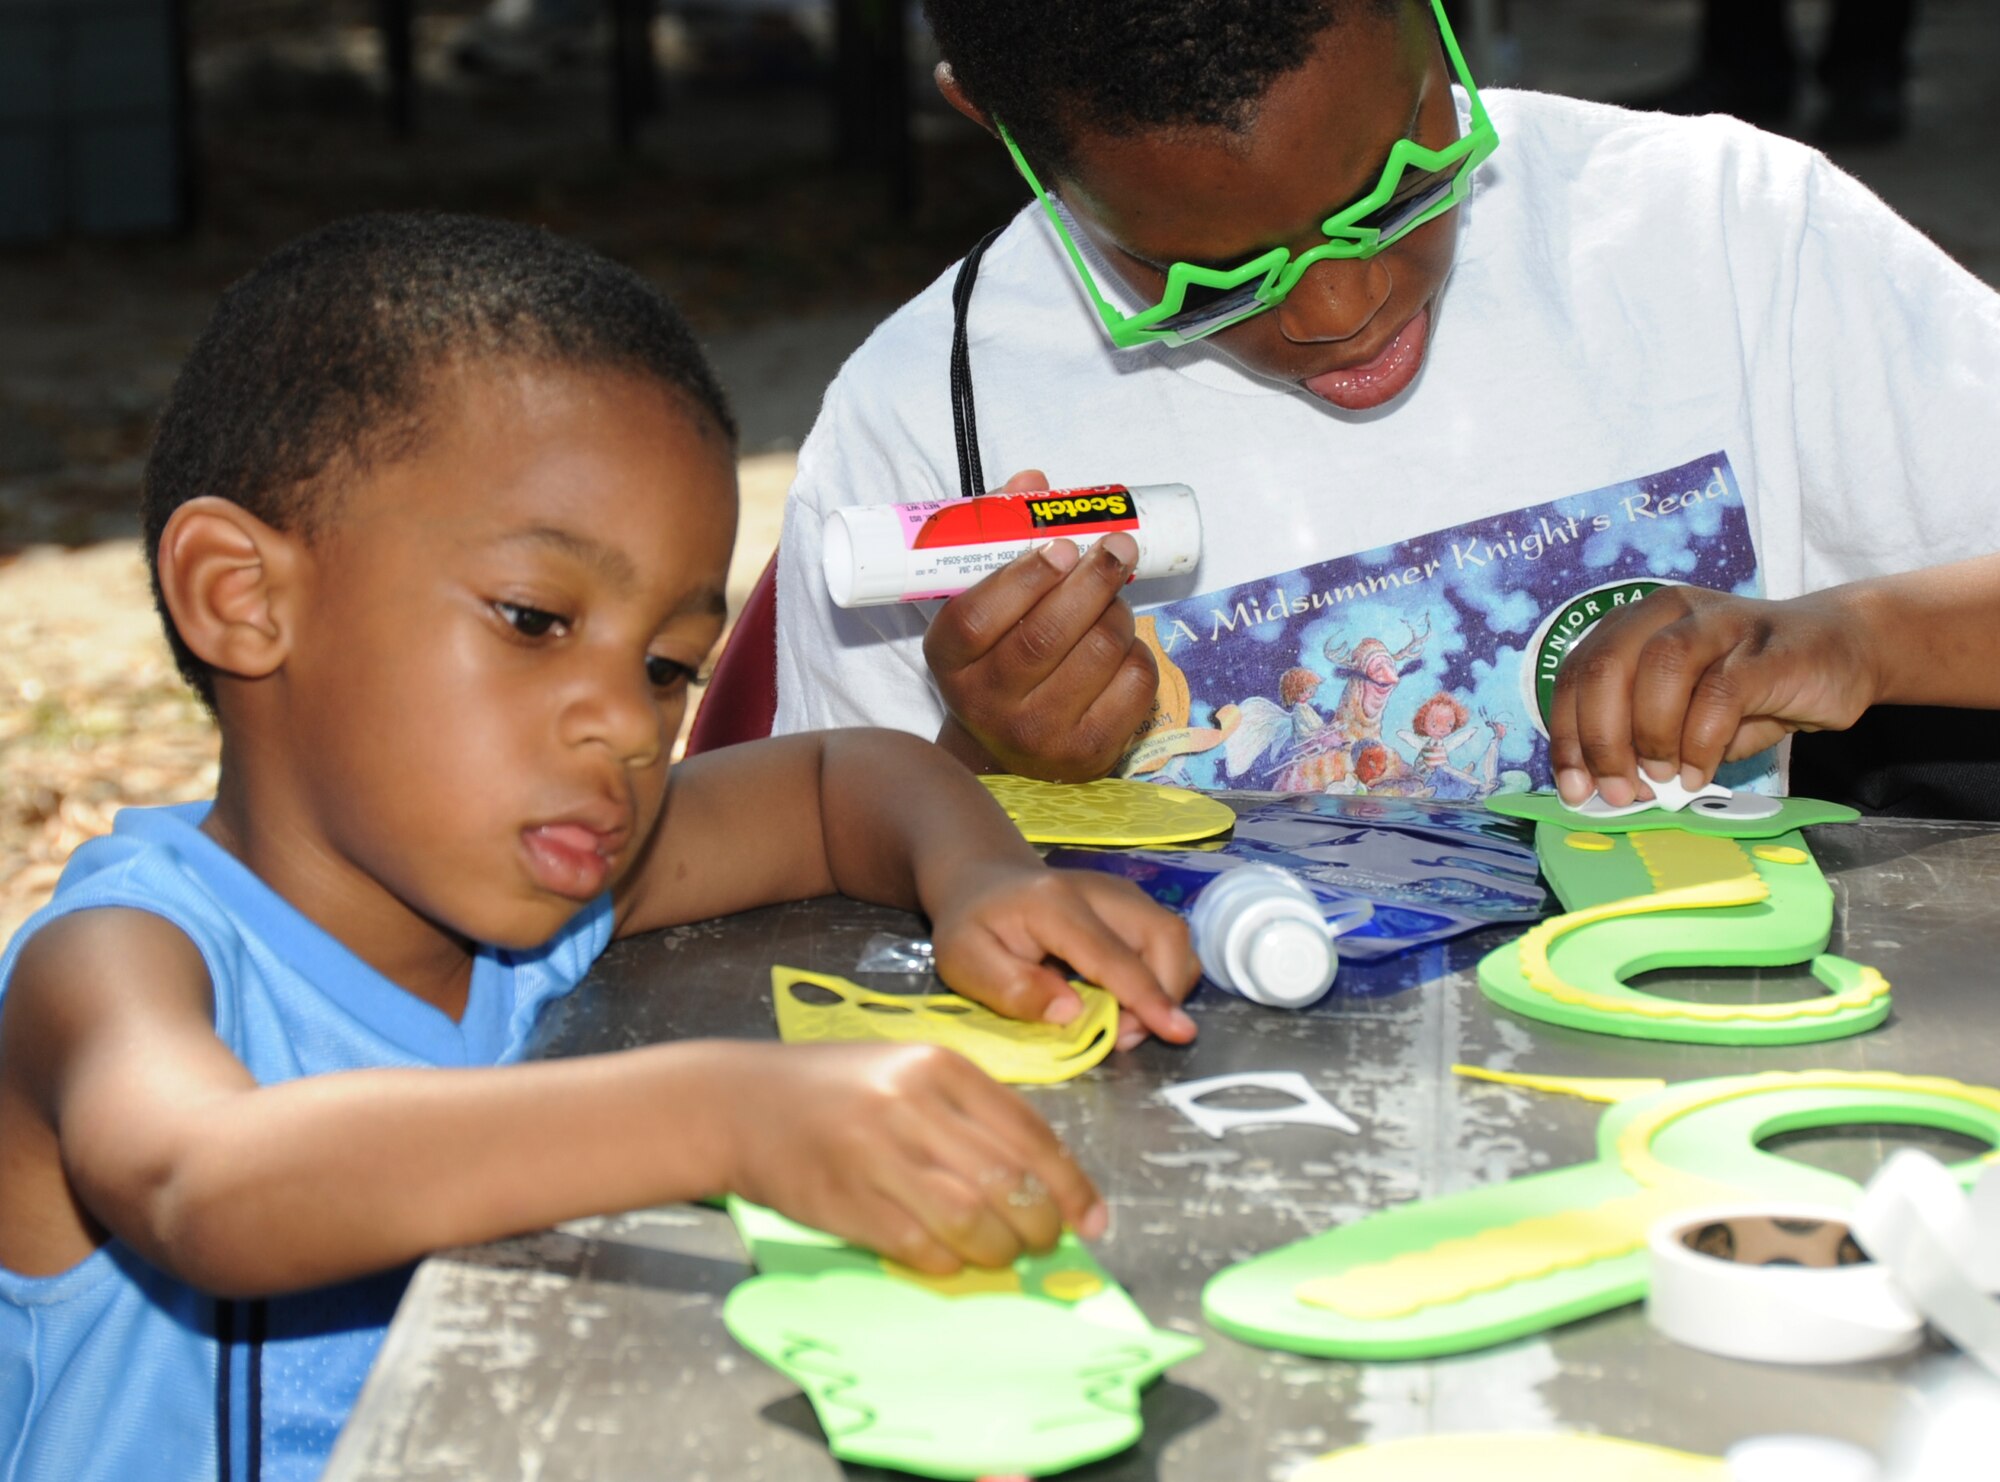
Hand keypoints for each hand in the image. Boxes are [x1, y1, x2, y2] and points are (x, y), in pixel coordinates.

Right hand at [719, 1041, 1105, 1273]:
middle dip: (1040, 1226)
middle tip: (1043, 1244)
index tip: (1091, 1219)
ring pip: (971, 1220)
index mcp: (940, 1066)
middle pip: (1008, 1182)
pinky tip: (950, 1260)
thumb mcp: (909, 1072)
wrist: (739, 1103)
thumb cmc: (835, 1089)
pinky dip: (948, 1263)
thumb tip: (1039, 1182)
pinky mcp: (847, 1200)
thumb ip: (970, 1116)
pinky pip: (920, 1246)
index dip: (1070, 1185)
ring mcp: (878, 1154)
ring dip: (998, 1251)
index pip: (1030, 1133)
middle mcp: (913, 1105)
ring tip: (1001, 1256)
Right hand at [924, 469, 1158, 780]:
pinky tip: (1121, 646)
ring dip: (1117, 611)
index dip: (1023, 576)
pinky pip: (1134, 682)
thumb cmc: (998, 663)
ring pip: (1099, 651)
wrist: (1010, 757)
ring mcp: (1042, 733)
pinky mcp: (1091, 753)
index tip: (1060, 545)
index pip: (977, 618)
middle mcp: (989, 704)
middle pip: (1047, 634)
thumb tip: (1034, 483)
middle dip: (1091, 580)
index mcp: (951, 663)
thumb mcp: (982, 611)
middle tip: (1116, 546)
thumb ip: (1002, 542)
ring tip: (1112, 599)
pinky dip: (1138, 651)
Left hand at [929, 858, 1198, 1050]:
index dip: (1147, 996)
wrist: (984, 883)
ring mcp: (1122, 893)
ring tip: (1122, 1022)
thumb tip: (1072, 1013)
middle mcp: (1099, 890)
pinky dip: (1159, 978)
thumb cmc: (972, 926)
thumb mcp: (966, 962)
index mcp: (1054, 905)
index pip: (1113, 954)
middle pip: (1163, 935)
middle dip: (1163, 994)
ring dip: (1165, 988)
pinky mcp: (1132, 904)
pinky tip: (1124, 1000)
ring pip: (1173, 939)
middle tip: (1123, 1035)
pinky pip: (1165, 943)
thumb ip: (1014, 990)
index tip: (1177, 1032)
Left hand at [1547, 584, 1877, 805]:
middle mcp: (1669, 612)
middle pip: (1607, 667)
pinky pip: (1720, 694)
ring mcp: (1719, 623)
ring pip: (1660, 669)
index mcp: (1634, 624)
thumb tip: (1602, 788)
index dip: (1568, 736)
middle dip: (1602, 740)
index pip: (1577, 674)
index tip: (1575, 790)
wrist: (1841, 652)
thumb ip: (1639, 738)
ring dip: (1651, 735)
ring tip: (1662, 780)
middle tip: (1617, 791)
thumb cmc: (1748, 690)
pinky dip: (1700, 743)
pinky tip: (1698, 772)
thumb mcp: (1680, 714)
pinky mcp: (1766, 649)